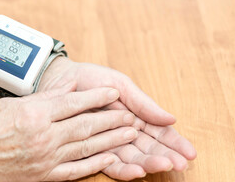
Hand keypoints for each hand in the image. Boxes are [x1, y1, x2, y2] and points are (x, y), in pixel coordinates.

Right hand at [0, 87, 138, 180]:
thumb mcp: (14, 103)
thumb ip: (46, 96)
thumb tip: (71, 86)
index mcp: (35, 115)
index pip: (75, 103)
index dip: (98, 97)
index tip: (114, 92)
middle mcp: (43, 137)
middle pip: (86, 125)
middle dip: (112, 119)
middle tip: (131, 114)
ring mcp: (44, 159)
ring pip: (86, 147)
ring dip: (110, 140)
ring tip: (129, 134)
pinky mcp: (42, 177)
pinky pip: (75, 171)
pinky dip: (94, 164)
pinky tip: (109, 157)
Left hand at [38, 57, 196, 179]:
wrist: (60, 79)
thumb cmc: (91, 79)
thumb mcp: (120, 85)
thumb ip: (143, 103)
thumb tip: (171, 119)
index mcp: (135, 116)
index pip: (159, 133)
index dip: (175, 143)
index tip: (189, 153)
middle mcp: (124, 133)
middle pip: (148, 149)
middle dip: (165, 156)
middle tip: (178, 164)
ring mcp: (108, 142)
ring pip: (132, 158)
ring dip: (148, 163)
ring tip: (161, 166)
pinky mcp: (91, 150)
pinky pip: (108, 164)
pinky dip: (123, 168)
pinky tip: (137, 171)